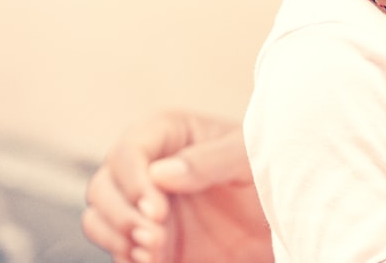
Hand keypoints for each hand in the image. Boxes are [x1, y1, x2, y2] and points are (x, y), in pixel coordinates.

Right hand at [81, 110, 271, 262]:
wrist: (286, 219)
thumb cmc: (270, 172)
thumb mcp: (249, 157)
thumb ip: (209, 160)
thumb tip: (160, 173)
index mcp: (168, 134)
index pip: (129, 151)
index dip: (134, 182)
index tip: (158, 211)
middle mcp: (147, 168)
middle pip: (102, 186)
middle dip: (121, 215)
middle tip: (155, 239)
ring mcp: (144, 206)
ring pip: (99, 219)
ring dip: (118, 239)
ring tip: (153, 254)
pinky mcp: (149, 242)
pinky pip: (120, 251)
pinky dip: (127, 258)